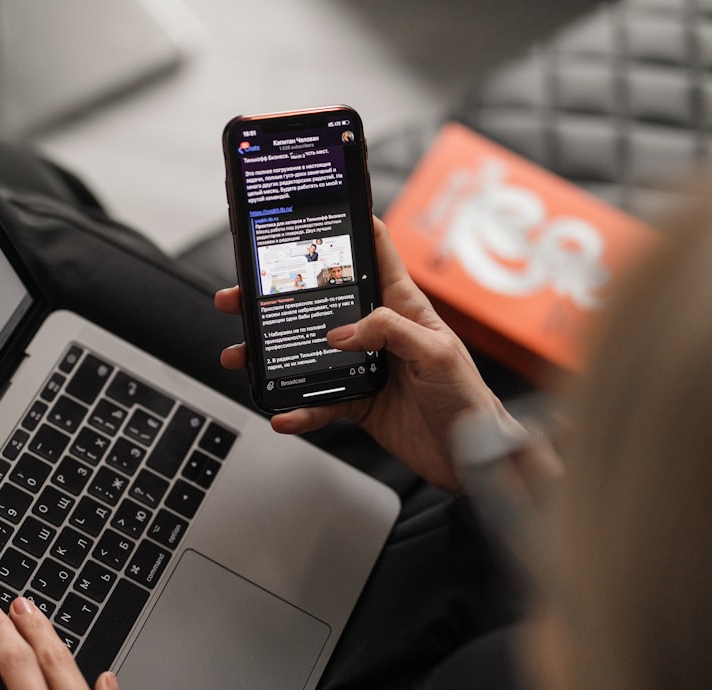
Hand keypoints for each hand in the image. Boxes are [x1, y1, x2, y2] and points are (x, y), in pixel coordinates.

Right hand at [215, 217, 518, 491]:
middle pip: (320, 304)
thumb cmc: (467, 397)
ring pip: (307, 353)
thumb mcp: (436, 351)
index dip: (350, 227)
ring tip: (242, 355)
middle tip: (241, 295)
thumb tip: (341, 333)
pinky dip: (298, 409)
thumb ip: (390, 332)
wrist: (470, 456)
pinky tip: (282, 413)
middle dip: (278, 297)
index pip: (375, 254)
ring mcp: (362, 366)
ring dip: (272, 355)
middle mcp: (377, 331)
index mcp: (402, 306)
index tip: (315, 210)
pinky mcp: (356, 400)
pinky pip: (318, 402)